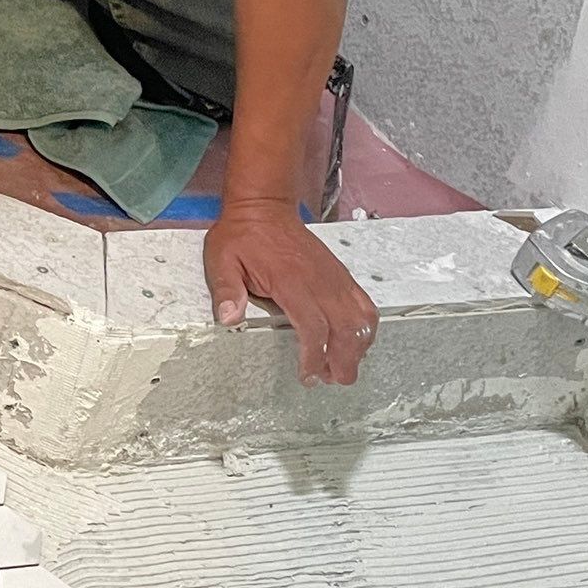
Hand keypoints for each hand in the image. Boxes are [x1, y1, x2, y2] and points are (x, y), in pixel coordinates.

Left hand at [204, 197, 378, 385]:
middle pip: (345, 327)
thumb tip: (228, 318)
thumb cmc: (242, 235)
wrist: (264, 207)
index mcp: (290, 279)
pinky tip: (356, 342)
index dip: (315, 355)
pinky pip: (364, 303)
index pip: (313, 325)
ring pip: (361, 317)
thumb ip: (226, 289)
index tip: (309, 375)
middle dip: (344, 359)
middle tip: (332, 380)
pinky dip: (366, 326)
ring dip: (358, 346)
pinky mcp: (340, 274)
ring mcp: (334, 277)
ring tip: (343, 367)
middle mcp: (319, 280)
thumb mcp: (221, 259)